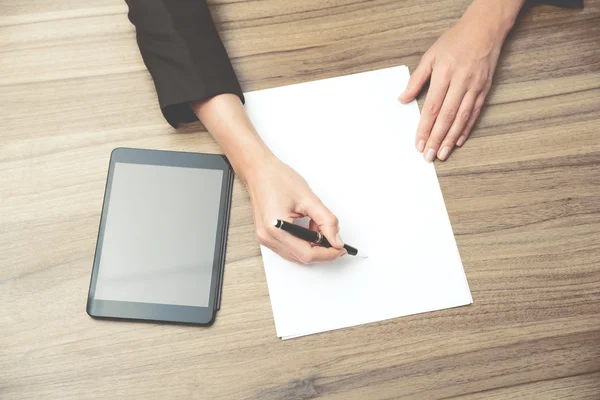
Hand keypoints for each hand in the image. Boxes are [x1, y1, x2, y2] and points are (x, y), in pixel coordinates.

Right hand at [190, 93, 344, 263]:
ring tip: (320, 228)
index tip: (340, 249)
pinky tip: (309, 229)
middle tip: (336, 240)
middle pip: (302, 257)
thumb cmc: (277, 179)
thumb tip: (336, 240)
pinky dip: (303, 242)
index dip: (327, 254)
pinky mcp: (266, 236)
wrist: (259, 171)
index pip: (307, 253)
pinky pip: (289, 248)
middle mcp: (267, 237)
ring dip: (312, 246)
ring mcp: (265, 238)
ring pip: (296, 255)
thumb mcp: (309, 198)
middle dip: (322, 251)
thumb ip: (326, 221)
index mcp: (276, 228)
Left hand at [399, 0, 522, 161]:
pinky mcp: (485, 89)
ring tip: (443, 154)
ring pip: (462, 118)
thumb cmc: (455, 40)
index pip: (432, 107)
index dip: (425, 127)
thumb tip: (402, 98)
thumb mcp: (431, 55)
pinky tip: (458, 141)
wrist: (485, 28)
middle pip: (447, 116)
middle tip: (429, 155)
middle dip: (437, 138)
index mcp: (445, 74)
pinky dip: (466, 128)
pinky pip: (475, 113)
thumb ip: (416, 79)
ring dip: (451, 138)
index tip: (419, 143)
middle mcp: (461, 82)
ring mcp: (475, 87)